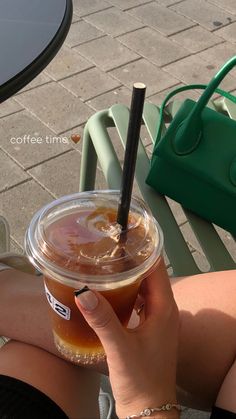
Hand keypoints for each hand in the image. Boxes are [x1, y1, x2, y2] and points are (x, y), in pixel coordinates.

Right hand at [75, 259, 178, 417]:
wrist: (148, 411)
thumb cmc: (141, 380)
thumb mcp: (119, 347)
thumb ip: (102, 319)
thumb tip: (82, 292)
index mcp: (165, 309)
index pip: (157, 269)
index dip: (144, 251)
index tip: (124, 238)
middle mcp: (165, 311)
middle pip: (151, 276)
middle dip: (133, 262)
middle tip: (109, 250)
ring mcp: (158, 321)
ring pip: (145, 290)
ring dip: (129, 278)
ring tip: (107, 266)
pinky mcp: (150, 330)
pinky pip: (140, 304)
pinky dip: (127, 294)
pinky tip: (110, 294)